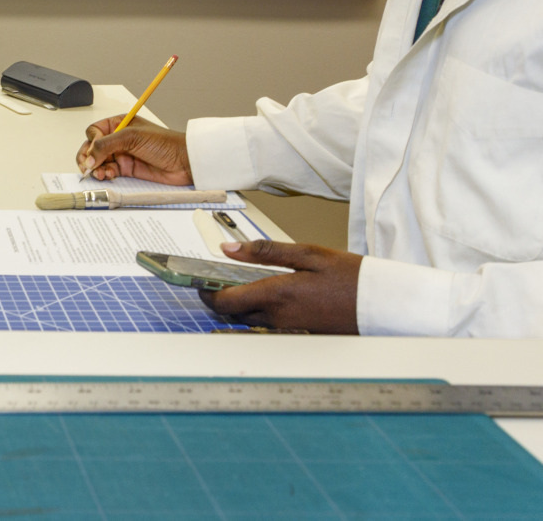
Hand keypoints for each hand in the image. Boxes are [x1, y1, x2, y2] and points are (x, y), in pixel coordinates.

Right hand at [76, 116, 192, 183]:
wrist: (184, 163)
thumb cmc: (166, 143)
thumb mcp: (133, 137)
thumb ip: (107, 144)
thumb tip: (89, 155)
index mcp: (119, 124)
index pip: (94, 131)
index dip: (92, 142)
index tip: (95, 151)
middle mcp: (118, 139)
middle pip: (92, 147)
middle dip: (89, 157)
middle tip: (89, 166)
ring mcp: (122, 154)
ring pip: (98, 161)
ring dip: (96, 168)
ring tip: (100, 173)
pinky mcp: (126, 169)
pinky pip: (108, 171)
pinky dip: (105, 174)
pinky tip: (109, 175)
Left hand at [199, 240, 361, 333]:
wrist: (384, 304)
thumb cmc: (350, 276)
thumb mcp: (308, 253)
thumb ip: (265, 252)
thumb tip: (228, 248)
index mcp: (278, 294)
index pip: (225, 302)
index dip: (207, 293)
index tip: (200, 281)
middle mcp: (279, 317)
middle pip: (234, 314)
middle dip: (221, 299)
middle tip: (218, 279)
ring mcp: (290, 329)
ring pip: (251, 320)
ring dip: (240, 306)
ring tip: (241, 284)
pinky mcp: (301, 334)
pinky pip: (271, 326)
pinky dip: (261, 313)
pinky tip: (269, 296)